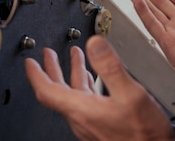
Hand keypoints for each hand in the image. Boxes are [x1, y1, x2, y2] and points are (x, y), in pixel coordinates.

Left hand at [25, 35, 174, 140]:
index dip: (36, 74)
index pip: (47, 90)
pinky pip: (85, 102)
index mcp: (81, 109)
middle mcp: (81, 119)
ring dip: (71, 75)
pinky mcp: (100, 127)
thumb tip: (95, 43)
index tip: (30, 62)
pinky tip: (91, 79)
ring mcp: (90, 124)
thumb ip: (110, 67)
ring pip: (72, 96)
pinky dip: (84, 85)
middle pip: (57, 92)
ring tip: (73, 57)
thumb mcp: (130, 93)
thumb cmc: (144, 135)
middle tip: (47, 55)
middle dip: (52, 70)